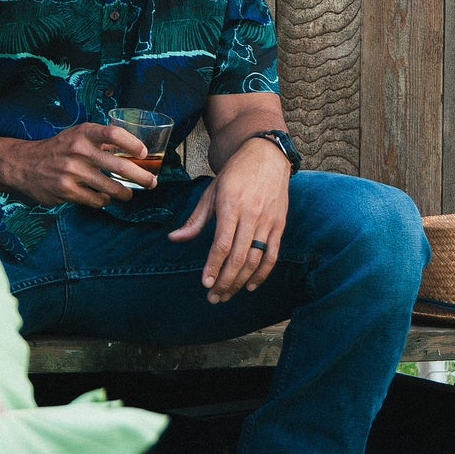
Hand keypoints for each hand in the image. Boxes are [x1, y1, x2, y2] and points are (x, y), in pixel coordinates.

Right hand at [0, 123, 158, 209]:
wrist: (24, 165)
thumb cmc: (57, 149)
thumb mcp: (76, 136)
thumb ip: (100, 141)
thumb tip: (132, 151)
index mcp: (83, 133)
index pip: (113, 133)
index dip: (132, 143)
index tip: (144, 154)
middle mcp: (78, 151)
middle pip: (119, 165)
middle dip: (141, 177)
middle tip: (151, 182)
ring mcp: (72, 172)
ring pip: (111, 188)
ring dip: (124, 193)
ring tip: (127, 194)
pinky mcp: (67, 191)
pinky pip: (97, 200)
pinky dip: (104, 201)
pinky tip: (102, 197)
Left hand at [168, 139, 289, 301]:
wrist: (266, 156)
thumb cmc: (234, 174)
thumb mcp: (211, 192)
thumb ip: (195, 220)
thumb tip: (175, 239)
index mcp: (231, 205)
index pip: (222, 244)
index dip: (213, 266)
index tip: (205, 283)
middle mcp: (252, 215)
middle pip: (239, 257)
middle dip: (225, 281)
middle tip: (214, 297)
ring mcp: (268, 221)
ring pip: (256, 260)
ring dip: (241, 281)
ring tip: (227, 294)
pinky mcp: (280, 225)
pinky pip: (272, 255)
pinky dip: (263, 274)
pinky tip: (250, 285)